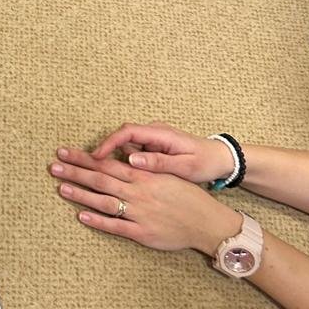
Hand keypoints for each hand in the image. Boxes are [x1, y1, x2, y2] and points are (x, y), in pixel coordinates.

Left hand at [50, 146, 241, 254]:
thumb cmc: (187, 196)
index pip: (107, 164)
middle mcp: (138, 192)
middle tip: (53, 166)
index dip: (83, 158)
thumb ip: (143, 167)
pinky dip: (98, 221)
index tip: (64, 152)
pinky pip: (116, 226)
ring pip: (104, 202)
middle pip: (100, 180)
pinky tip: (81, 216)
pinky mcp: (142, 233)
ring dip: (81, 194)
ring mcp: (139, 213)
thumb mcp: (166, 174)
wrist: (206, 222)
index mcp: (143, 176)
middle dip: (75, 172)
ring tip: (61, 188)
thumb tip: (122, 156)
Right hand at [90, 123, 235, 185]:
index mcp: (161, 134)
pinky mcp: (154, 148)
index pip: (128, 132)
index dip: (109, 143)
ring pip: (126, 146)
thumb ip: (158, 162)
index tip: (97, 157)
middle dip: (104, 149)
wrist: (221, 158)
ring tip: (97, 171)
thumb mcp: (185, 166)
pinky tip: (118, 175)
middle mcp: (155, 133)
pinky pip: (134, 152)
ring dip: (113, 157)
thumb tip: (132, 160)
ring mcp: (154, 140)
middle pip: (122, 137)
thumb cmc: (206, 162)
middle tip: (87, 162)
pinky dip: (124, 162)